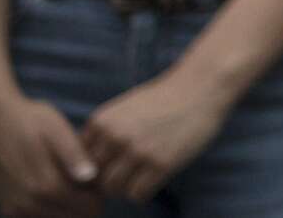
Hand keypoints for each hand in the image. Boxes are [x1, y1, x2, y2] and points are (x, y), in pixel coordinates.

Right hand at [0, 93, 100, 217]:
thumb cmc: (31, 122)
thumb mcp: (57, 129)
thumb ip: (74, 155)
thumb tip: (91, 176)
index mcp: (45, 185)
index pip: (86, 208)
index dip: (99, 197)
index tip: (100, 181)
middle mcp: (28, 203)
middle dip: (85, 205)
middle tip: (88, 184)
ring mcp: (16, 209)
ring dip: (68, 209)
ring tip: (72, 184)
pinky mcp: (9, 209)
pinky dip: (52, 211)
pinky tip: (56, 190)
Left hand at [80, 66, 236, 202]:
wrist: (202, 86)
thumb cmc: (164, 97)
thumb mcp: (124, 107)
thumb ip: (104, 131)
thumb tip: (87, 164)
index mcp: (101, 122)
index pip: (81, 160)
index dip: (97, 165)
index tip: (114, 163)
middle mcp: (115, 137)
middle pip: (95, 177)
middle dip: (110, 179)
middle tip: (128, 174)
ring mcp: (138, 151)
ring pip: (114, 189)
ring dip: (126, 188)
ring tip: (141, 177)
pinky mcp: (161, 164)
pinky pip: (137, 195)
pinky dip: (143, 192)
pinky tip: (154, 179)